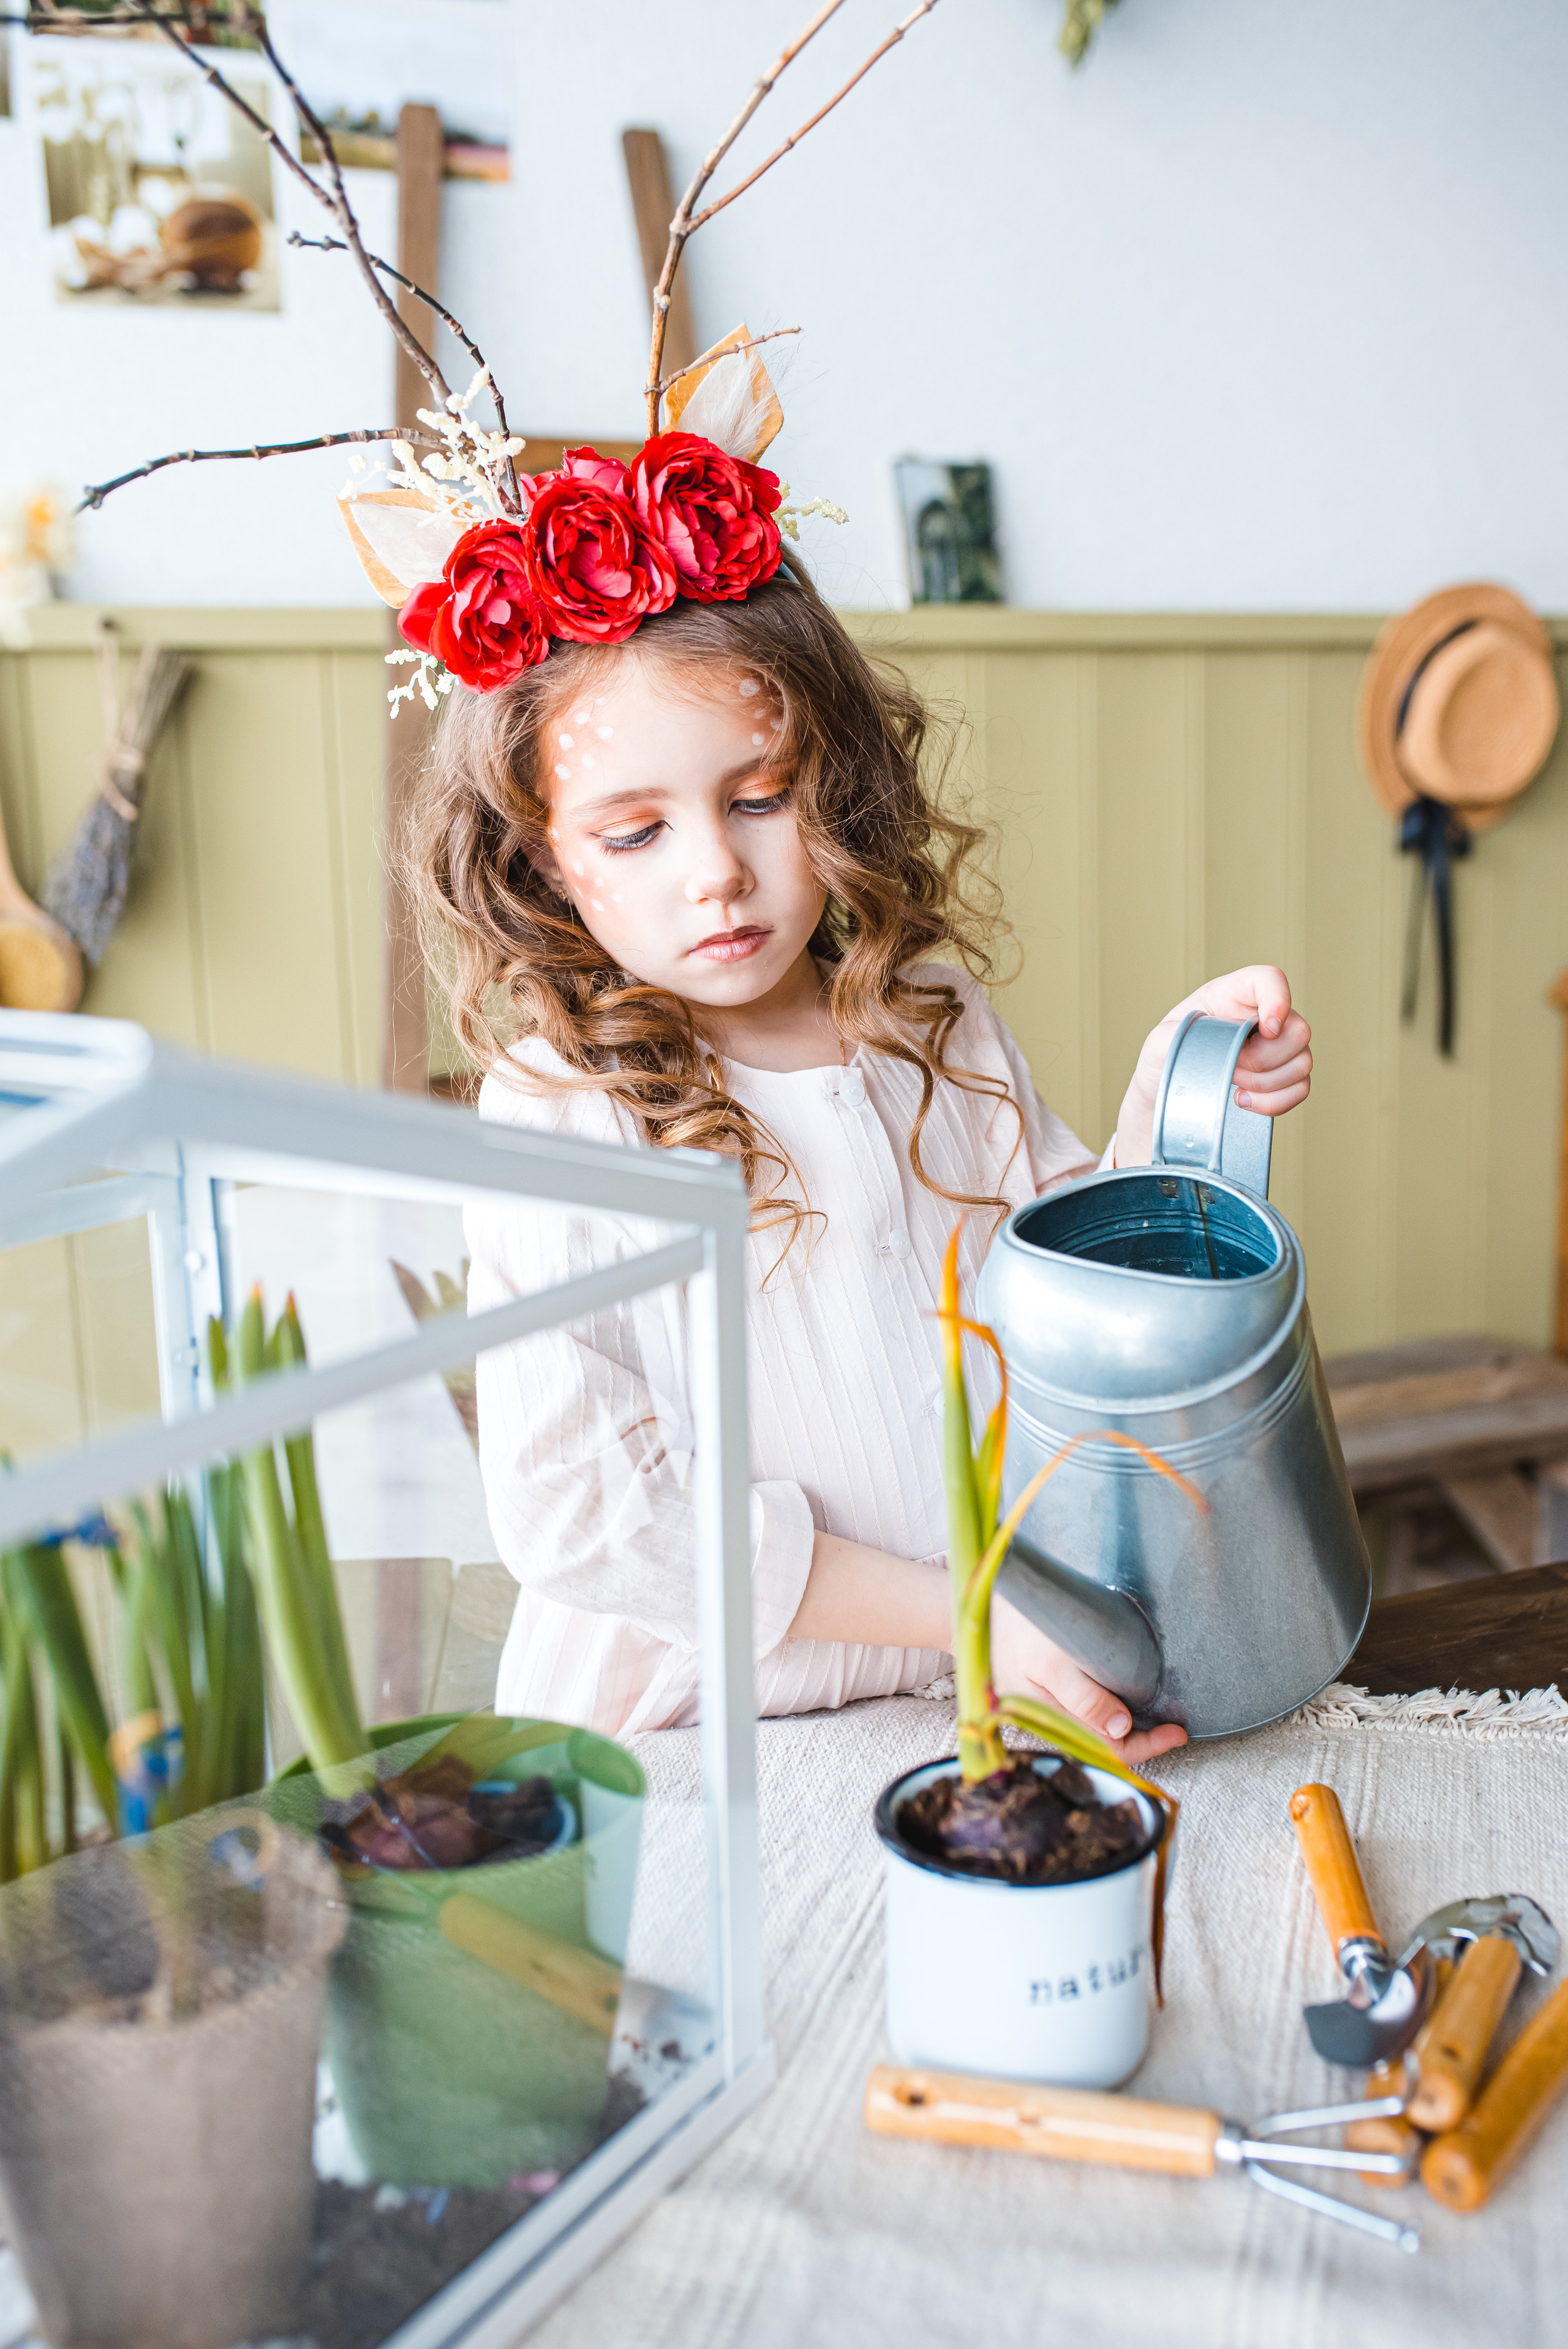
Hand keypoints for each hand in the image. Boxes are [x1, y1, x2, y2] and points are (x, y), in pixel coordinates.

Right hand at [991, 1595, 1187, 1767]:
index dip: (1146, 1745)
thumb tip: (1120, 1728)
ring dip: (1129, 1726)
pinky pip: (1087, 1710)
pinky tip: (1126, 1697)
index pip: (1106, 1748)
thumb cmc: (1016, 1630)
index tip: (1178, 1733)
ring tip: (1158, 1716)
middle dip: (1142, 1739)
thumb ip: (1084, 1698)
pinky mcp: (1049, 1689)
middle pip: (1103, 1743)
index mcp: (1049, 1720)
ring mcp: (1048, 1705)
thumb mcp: (1051, 1662)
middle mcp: (1050, 1719)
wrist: (978, 1604)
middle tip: (1176, 1727)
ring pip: (1096, 1729)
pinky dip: (1112, 1708)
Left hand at [1114, 964, 1311, 1167]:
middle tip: (1230, 1069)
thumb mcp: (1159, 1041)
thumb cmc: (1167, 1056)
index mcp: (1232, 995)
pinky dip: (1275, 1102)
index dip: (1279, 1000)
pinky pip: (1301, 1089)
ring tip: (1233, 1086)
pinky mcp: (1284, 1078)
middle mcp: (1263, 1016)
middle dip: (1262, 1059)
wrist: (1170, 1093)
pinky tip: (1243, 1101)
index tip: (1265, 1029)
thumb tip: (1211, 1042)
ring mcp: (1279, 1048)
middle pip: (1298, 1029)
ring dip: (1266, 1083)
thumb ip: (1176, 1034)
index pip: (1270, 980)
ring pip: (1302, 1062)